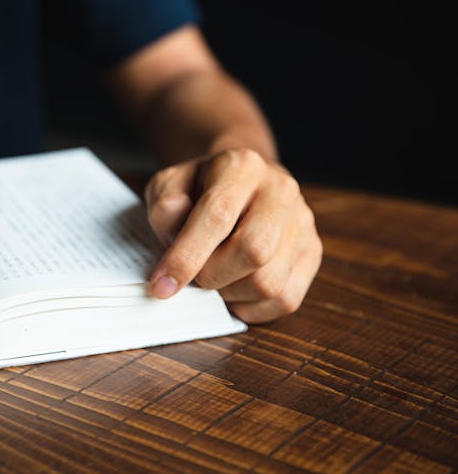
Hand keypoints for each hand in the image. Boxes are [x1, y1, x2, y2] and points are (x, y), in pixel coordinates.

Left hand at [146, 148, 322, 322]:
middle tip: (193, 277)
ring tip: (214, 277)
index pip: (218, 215)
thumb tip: (175, 238)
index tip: (162, 285)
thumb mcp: (170, 185)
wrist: (239, 183)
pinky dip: (252, 307)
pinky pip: (285, 299)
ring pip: (270, 282)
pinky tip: (234, 289)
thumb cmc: (198, 189)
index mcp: (242, 166)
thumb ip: (165, 208)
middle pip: (254, 250)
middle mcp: (281, 191)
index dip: (187, 256)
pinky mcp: (312, 253)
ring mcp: (302, 223)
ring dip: (230, 293)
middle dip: (212, 276)